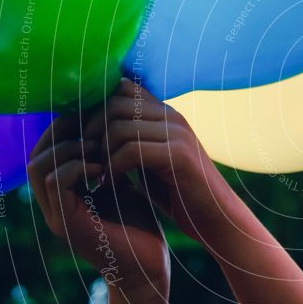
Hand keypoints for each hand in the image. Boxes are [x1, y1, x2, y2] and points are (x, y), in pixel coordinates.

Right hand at [28, 116, 169, 298]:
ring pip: (39, 165)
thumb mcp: (120, 184)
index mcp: (62, 193)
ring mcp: (56, 216)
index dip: (67, 127)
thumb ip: (108, 159)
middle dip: (65, 132)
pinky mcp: (67, 224)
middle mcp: (52, 204)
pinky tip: (102, 167)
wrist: (149, 268)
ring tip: (100, 148)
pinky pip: (56, 182)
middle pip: (36, 153)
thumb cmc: (138, 227)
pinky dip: (77, 166)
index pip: (46, 148)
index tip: (95, 117)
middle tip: (95, 126)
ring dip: (70, 148)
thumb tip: (111, 123)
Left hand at [82, 78, 222, 241]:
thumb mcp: (151, 160)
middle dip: (92, 131)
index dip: (96, 109)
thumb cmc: (179, 191)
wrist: (216, 216)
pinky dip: (114, 169)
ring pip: (120, 127)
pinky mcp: (179, 156)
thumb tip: (93, 130)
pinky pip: (132, 151)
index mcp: (165, 113)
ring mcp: (178, 134)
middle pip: (116, 104)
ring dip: (102, 154)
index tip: (86, 138)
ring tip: (98, 174)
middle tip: (86, 158)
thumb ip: (131, 141)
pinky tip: (111, 184)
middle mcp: (172, 116)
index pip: (122, 87)